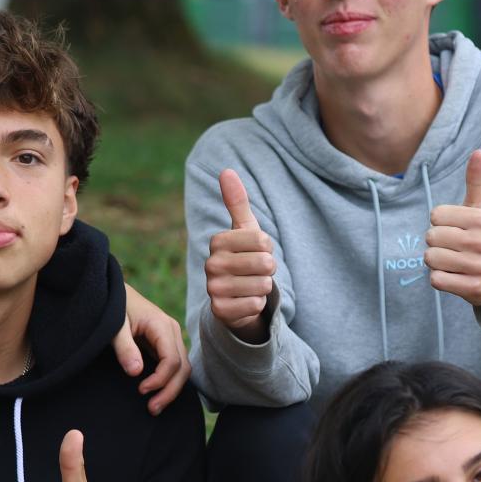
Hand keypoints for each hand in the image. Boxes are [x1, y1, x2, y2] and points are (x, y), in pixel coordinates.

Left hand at [118, 284, 188, 414]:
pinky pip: (174, 366)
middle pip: (183, 368)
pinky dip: (169, 382)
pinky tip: (157, 394)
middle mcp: (172, 332)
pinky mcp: (165, 344)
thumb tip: (136, 372)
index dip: (160, 379)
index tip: (141, 390)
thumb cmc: (113, 306)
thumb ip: (124, 347)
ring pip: (182, 369)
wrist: (113, 292)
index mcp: (162, 325)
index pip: (172, 360)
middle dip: (170, 390)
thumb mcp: (114, 326)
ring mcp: (171, 338)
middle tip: (152, 408)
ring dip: (171, 389)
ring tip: (154, 406)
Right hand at [204, 170, 278, 343]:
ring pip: (263, 285)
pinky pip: (256, 304)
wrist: (233, 297)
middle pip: (265, 263)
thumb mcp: (244, 230)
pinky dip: (257, 304)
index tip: (257, 252)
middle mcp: (211, 264)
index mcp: (217, 241)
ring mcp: (213, 288)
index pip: (263, 240)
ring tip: (251, 285)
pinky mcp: (220, 311)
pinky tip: (246, 301)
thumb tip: (226, 170)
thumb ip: (237, 202)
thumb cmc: (243, 257)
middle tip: (256, 271)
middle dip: (269, 269)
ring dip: (264, 287)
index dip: (268, 247)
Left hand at [427, 150, 480, 309]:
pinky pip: (436, 280)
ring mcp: (479, 267)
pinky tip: (455, 276)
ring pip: (431, 259)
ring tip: (454, 261)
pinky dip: (440, 278)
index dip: (440, 223)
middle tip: (455, 247)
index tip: (456, 229)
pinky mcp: (473, 288)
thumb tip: (478, 151)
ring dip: (437, 262)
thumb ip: (476, 181)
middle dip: (437, 243)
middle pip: (431, 238)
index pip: (435, 216)